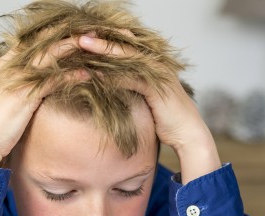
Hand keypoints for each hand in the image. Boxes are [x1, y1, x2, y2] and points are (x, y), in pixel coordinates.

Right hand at [0, 37, 86, 165]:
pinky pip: (53, 79)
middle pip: (43, 42)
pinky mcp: (25, 95)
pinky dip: (71, 76)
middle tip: (90, 31)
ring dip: (75, 49)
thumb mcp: (6, 100)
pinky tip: (86, 75)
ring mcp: (18, 78)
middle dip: (68, 35)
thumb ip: (20, 88)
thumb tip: (38, 89)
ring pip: (51, 55)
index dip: (53, 35)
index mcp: (5, 65)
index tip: (73, 33)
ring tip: (96, 46)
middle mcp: (11, 66)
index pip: (32, 40)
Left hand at [78, 35, 220, 183]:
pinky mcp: (157, 88)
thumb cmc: (165, 119)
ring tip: (82, 45)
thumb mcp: (145, 98)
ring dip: (103, 50)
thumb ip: (131, 87)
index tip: (86, 36)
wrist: (186, 133)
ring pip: (126, 57)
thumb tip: (110, 85)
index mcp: (153, 63)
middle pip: (125, 45)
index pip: (127, 45)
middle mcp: (157, 63)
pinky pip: (131, 78)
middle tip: (78, 33)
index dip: (107, 39)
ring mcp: (158, 74)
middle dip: (102, 38)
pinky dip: (113, 76)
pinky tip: (96, 74)